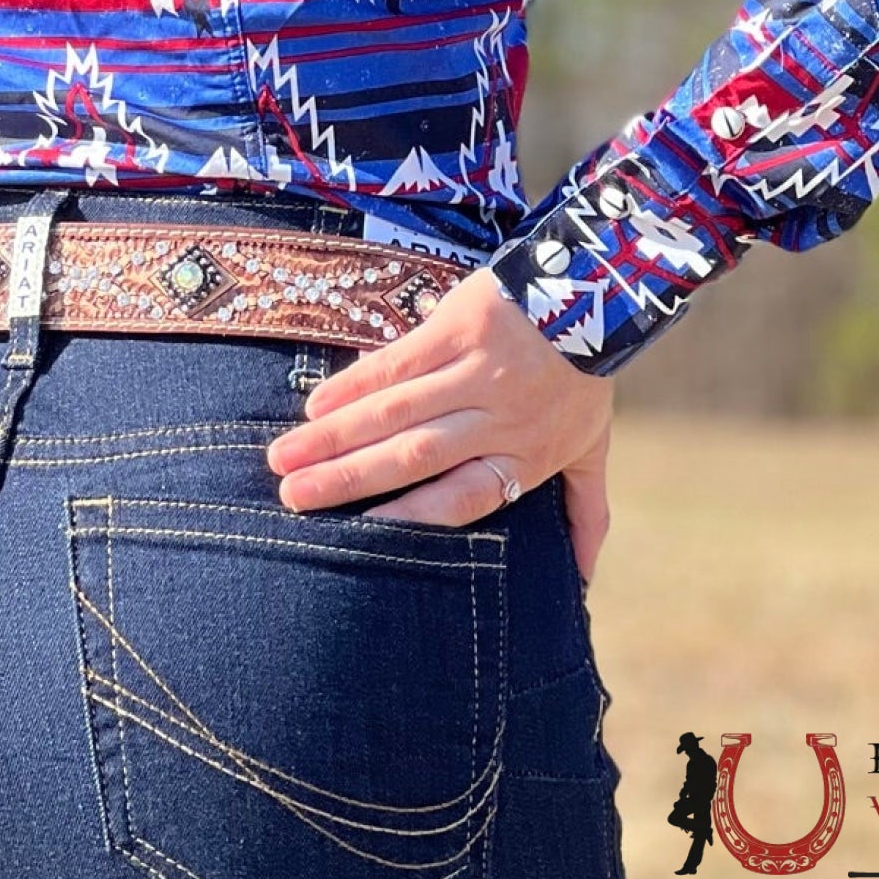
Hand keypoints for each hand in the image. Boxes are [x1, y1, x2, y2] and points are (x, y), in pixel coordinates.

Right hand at [265, 266, 613, 580]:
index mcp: (525, 456)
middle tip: (292, 499)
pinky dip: (354, 383)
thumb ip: (585, 513)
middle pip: (414, 457)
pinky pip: (398, 361)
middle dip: (347, 480)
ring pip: (395, 411)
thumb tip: (583, 585)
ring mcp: (476, 370)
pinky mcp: (458, 326)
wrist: (593, 292)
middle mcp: (497, 418)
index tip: (362, 536)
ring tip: (285, 459)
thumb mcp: (592, 449)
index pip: (463, 498)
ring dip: (335, 436)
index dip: (413, 518)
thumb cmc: (584, 380)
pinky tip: (316, 404)